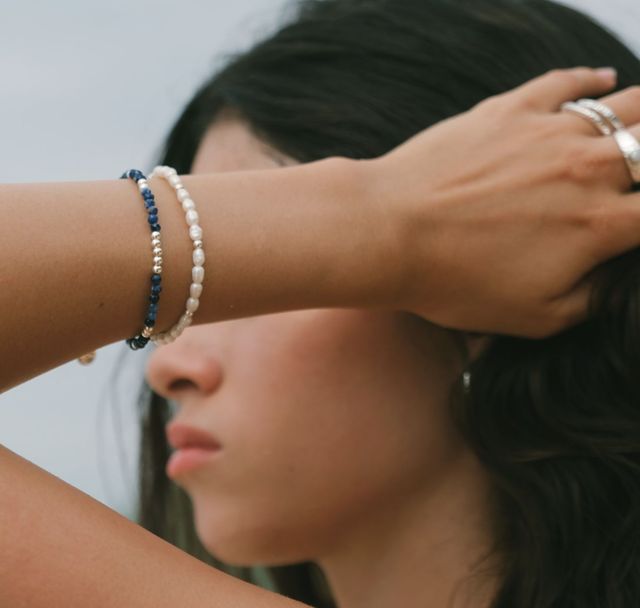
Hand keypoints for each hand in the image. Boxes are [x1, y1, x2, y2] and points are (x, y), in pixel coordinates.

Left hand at [370, 68, 639, 337]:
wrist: (388, 233)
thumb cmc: (453, 282)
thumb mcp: (533, 317)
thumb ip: (592, 297)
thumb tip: (616, 276)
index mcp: (599, 225)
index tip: (636, 222)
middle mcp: (586, 169)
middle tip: (631, 179)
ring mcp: (548, 132)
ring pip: (627, 108)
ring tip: (636, 132)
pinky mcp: (510, 109)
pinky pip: (566, 83)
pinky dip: (591, 80)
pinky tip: (602, 82)